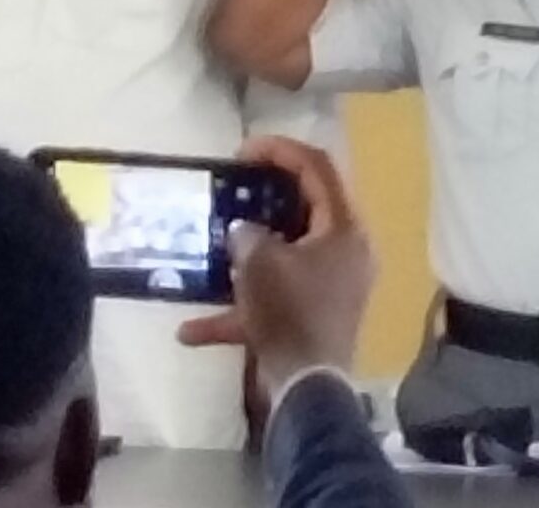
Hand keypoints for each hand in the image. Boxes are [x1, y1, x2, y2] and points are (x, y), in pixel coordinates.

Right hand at [176, 137, 375, 401]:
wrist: (306, 388)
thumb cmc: (290, 312)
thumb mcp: (260, 263)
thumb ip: (248, 235)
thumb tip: (244, 231)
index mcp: (344, 227)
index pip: (318, 167)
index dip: (281, 150)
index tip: (243, 151)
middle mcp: (346, 251)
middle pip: (305, 208)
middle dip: (265, 198)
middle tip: (233, 188)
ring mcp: (332, 286)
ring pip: (286, 256)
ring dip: (249, 256)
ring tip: (215, 246)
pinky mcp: (314, 317)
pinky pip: (274, 302)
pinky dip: (239, 311)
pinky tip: (191, 331)